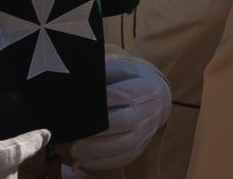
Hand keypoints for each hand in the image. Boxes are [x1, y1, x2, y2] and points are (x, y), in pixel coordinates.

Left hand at [69, 55, 170, 171]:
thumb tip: (81, 78)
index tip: (82, 103)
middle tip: (74, 137)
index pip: (125, 94)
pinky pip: (123, 158)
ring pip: (124, 144)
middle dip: (99, 130)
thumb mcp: (123, 70)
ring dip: (98, 150)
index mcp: (146, 88)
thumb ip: (105, 73)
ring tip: (75, 150)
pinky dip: (103, 162)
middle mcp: (148, 111)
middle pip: (126, 122)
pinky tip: (84, 161)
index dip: (105, 99)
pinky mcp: (140, 147)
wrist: (157, 98)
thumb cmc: (132, 82)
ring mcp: (146, 131)